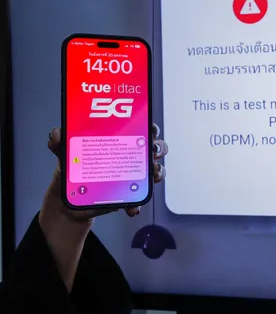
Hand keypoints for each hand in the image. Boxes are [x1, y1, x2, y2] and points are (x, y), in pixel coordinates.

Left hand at [41, 123, 168, 227]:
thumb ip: (60, 143)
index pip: (139, 128)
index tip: (148, 128)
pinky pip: (141, 198)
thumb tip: (56, 134)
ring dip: (157, 172)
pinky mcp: (130, 195)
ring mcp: (133, 176)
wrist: (69, 202)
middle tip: (152, 150)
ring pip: (155, 171)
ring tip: (151, 175)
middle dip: (159, 147)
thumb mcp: (66, 155)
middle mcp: (130, 156)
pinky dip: (138, 204)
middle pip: (155, 147)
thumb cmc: (74, 171)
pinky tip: (131, 207)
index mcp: (119, 141)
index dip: (148, 126)